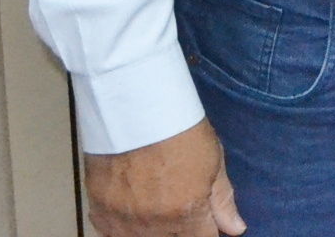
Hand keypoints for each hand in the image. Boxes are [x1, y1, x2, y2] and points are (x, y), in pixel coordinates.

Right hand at [83, 118, 244, 235]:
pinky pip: (110, 231)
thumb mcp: (213, 161)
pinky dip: (122, 225)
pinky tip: (131, 208)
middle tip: (178, 202)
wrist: (135, 109)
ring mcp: (122, 221)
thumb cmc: (181, 131)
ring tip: (156, 204)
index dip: (206, 231)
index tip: (205, 220)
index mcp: (185, 215)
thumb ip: (222, 201)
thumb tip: (236, 230)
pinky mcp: (98, 210)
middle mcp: (152, 226)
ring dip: (152, 229)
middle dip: (181, 229)